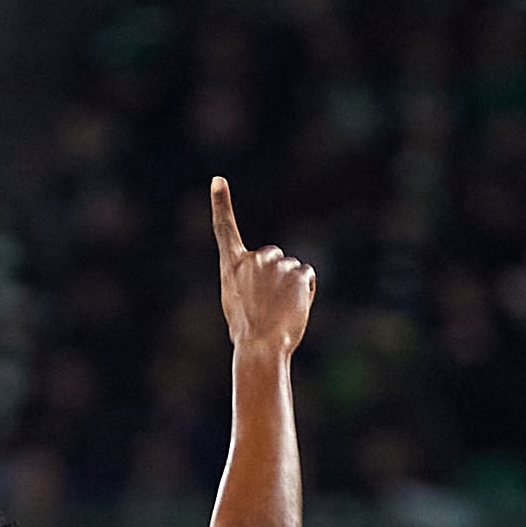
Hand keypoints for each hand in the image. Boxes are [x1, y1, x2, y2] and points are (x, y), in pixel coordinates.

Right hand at [211, 177, 316, 356]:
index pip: (224, 228)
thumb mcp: (237, 303)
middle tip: (268, 305)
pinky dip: (305, 291)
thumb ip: (248, 282)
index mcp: (232, 266)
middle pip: (272, 257)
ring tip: (279, 311)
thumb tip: (267, 283)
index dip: (221, 203)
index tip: (218, 180)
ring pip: (291, 269)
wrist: (260, 346)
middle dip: (275, 275)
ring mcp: (276, 264)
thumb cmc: (248, 332)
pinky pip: (306, 276)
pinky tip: (294, 308)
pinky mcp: (298, 272)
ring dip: (290, 287)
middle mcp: (253, 259)